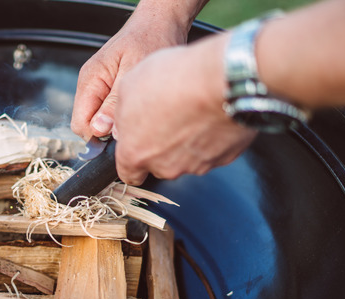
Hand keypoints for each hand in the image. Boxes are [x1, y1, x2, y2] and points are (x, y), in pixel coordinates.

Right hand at [70, 4, 192, 140]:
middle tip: (134, 126)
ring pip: (99, 120)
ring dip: (117, 124)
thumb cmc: (151, 39)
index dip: (99, 137)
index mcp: (90, 80)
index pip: (81, 124)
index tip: (122, 138)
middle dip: (107, 132)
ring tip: (140, 113)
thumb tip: (100, 130)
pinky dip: (123, 115)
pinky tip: (139, 107)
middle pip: (88, 125)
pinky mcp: (110, 88)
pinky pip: (109, 111)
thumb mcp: (134, 72)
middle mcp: (90, 85)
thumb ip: (115, 103)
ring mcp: (99, 87)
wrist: (161, 22)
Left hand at [111, 35, 256, 184]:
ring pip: (185, 159)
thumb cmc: (173, 80)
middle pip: (158, 165)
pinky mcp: (222, 158)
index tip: (136, 146)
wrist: (221, 79)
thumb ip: (121, 112)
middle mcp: (164, 166)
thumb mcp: (128, 85)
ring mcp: (195, 165)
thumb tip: (122, 122)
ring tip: (188, 112)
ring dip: (184, 141)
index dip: (131, 159)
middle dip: (159, 146)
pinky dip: (209, 138)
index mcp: (136, 153)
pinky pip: (211, 151)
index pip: (128, 174)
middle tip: (165, 118)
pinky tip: (208, 115)